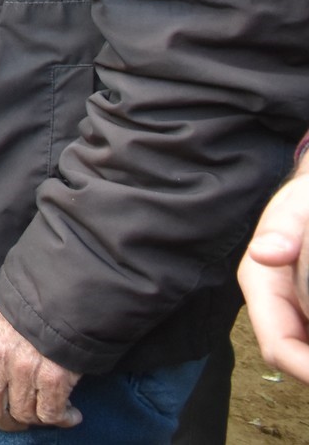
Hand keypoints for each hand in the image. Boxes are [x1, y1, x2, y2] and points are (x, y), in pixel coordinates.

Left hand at [0, 301, 82, 429]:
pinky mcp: (53, 377)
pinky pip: (51, 414)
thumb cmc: (31, 306)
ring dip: (37, 421)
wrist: (66, 293)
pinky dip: (62, 420)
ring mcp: (24, 368)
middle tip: (18, 422)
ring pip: (23, 414)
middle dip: (4, 422)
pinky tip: (70, 415)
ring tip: (49, 415)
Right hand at [240, 163, 308, 381]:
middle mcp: (275, 305)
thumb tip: (266, 253)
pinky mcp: (307, 309)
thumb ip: (285, 226)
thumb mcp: (299, 204)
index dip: (307, 369)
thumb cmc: (306, 196)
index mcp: (263, 285)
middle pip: (298, 354)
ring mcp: (294, 309)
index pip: (279, 346)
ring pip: (306, 346)